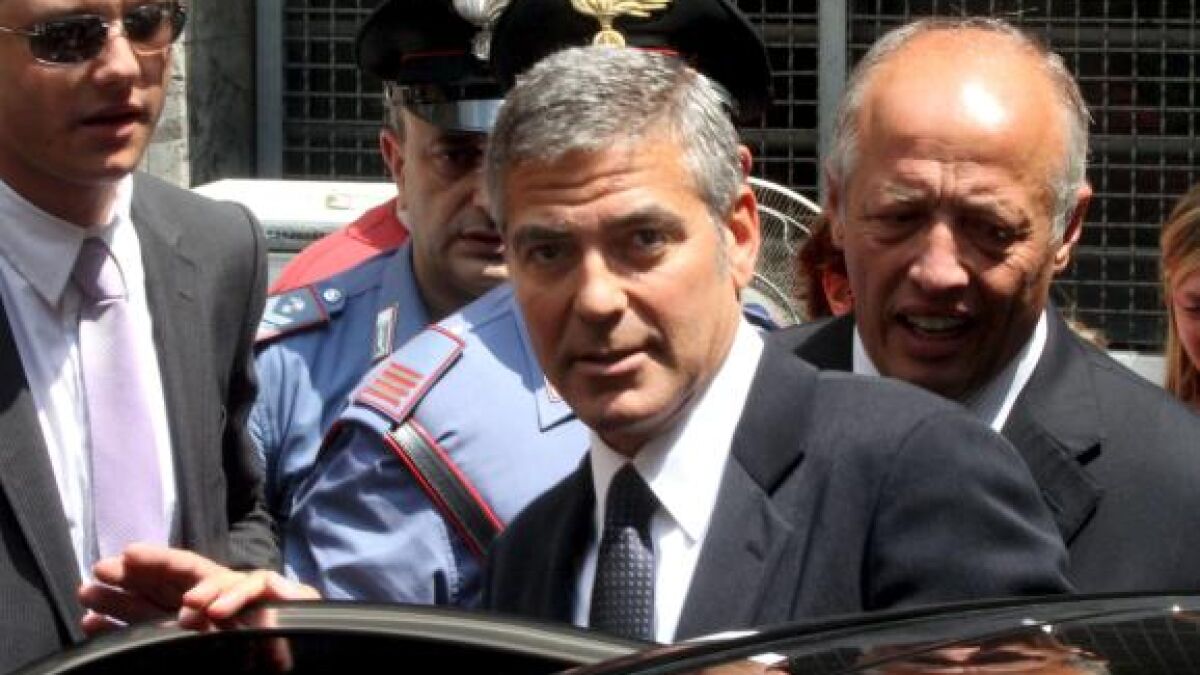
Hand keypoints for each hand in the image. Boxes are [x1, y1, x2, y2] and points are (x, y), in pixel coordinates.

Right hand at [79, 543, 318, 634]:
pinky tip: (92, 623)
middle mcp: (203, 604)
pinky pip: (143, 634)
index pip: (192, 570)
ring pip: (146, 606)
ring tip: (86, 591)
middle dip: (132, 575)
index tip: (134, 557)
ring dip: (116, 599)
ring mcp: (187, 625)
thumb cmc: (292, 639)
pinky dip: (117, 629)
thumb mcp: (297, 614)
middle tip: (102, 568)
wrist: (275, 665)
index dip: (163, 562)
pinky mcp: (175, 646)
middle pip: (162, 582)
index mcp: (229, 590)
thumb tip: (277, 585)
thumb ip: (290, 598)